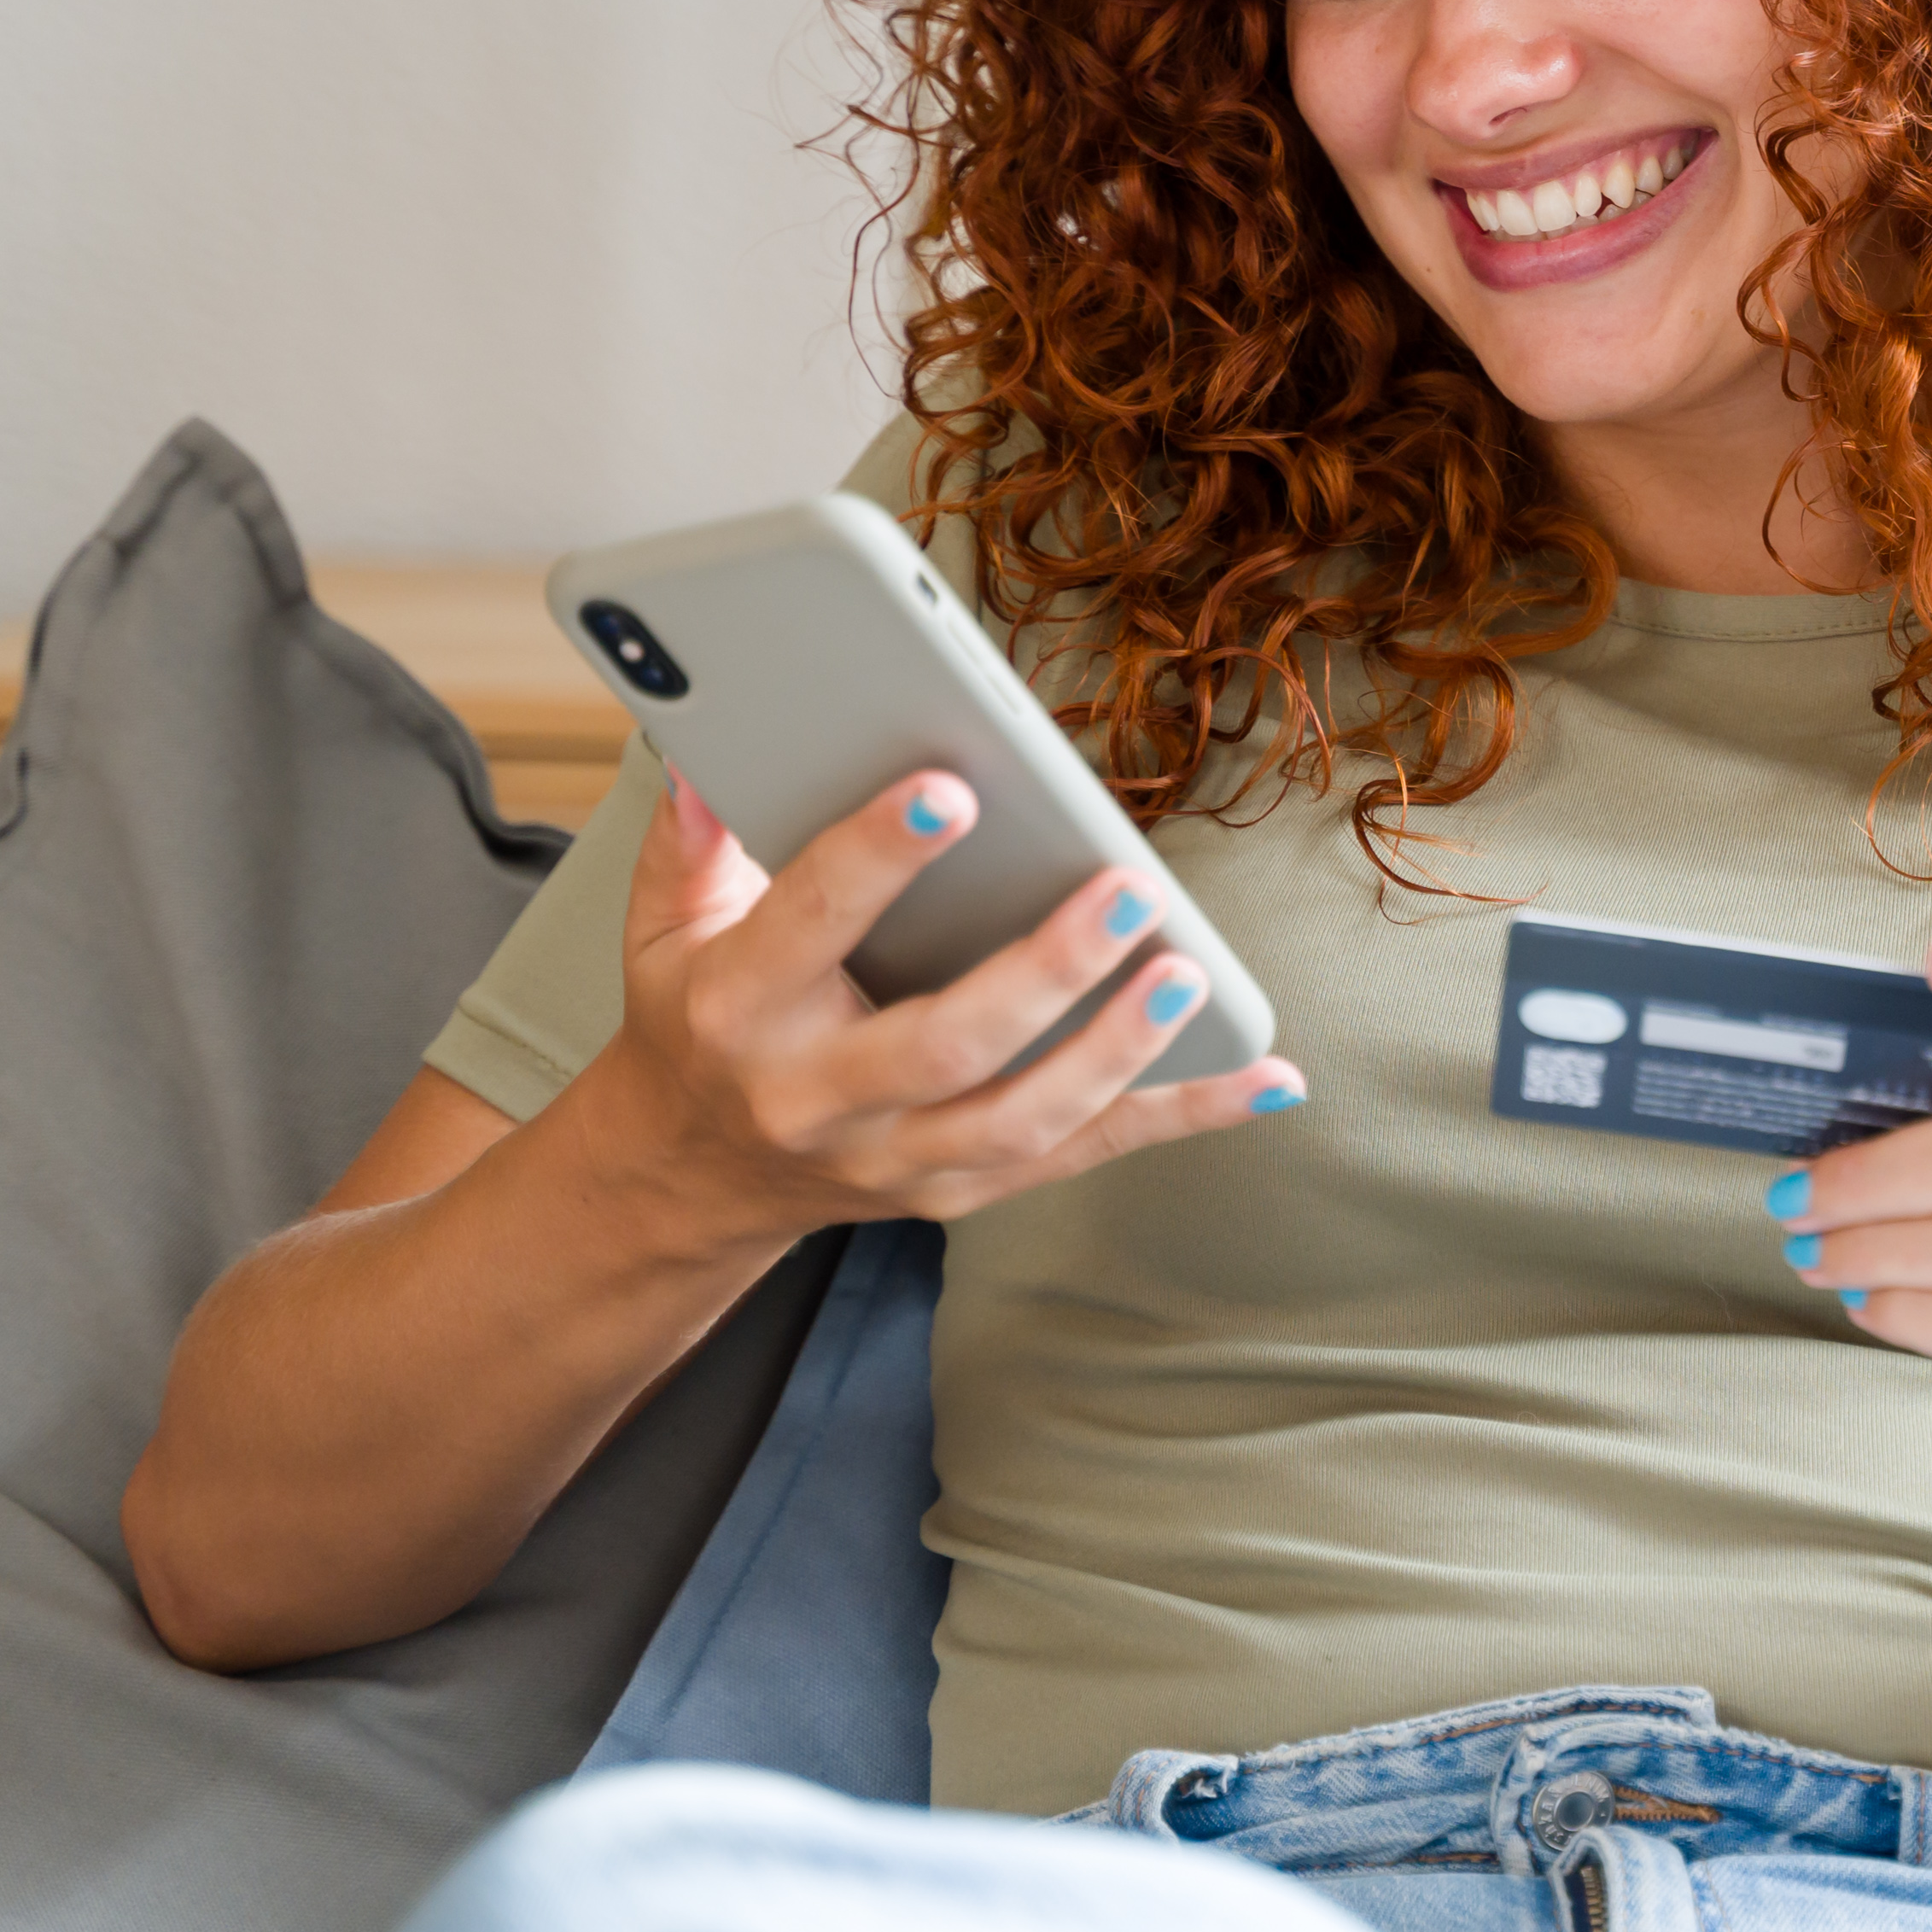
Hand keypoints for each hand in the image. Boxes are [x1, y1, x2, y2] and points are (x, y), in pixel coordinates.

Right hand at [585, 769, 1300, 1254]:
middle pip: (944, 1044)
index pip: (811, 923)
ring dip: (1116, 1051)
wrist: (688, 1174)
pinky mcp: (957, 1191)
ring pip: (1019, 1120)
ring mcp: (894, 1158)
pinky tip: (1266, 1079)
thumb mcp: (665, 926)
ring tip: (1187, 974)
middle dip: (1043, 971)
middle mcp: (818, 1096)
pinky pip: (1084, 1155)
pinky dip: (1183, 1116)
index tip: (951, 790)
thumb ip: (691, 835)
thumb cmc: (698, 1020)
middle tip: (1125, 891)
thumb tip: (710, 741)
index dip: (877, 858)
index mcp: (742, 1009)